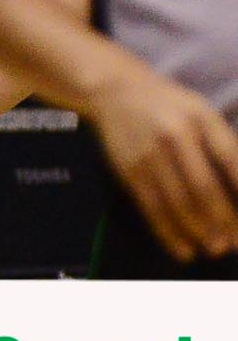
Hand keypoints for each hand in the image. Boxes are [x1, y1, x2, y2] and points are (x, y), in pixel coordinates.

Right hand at [91, 71, 237, 261]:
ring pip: (177, 201)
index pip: (231, 161)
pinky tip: (183, 249)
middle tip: (234, 244)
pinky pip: (151, 206)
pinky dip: (168, 232)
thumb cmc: (170, 106)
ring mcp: (148, 153)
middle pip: (204, 186)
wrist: (113, 91)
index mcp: (202, 119)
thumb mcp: (202, 114)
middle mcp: (174, 135)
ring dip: (199, 231)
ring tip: (215, 249)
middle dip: (223, 220)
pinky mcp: (128, 169)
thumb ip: (225, 146)